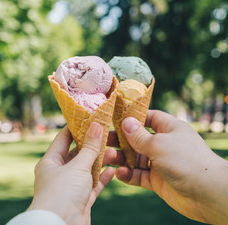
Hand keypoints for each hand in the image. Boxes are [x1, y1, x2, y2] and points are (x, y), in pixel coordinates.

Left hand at [28, 122, 114, 224]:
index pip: (64, 138)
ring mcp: (70, 187)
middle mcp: (59, 173)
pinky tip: (113, 171)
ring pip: (87, 169)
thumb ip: (89, 147)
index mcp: (51, 162)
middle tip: (106, 134)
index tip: (89, 118)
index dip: (76, 127)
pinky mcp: (81, 199)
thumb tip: (96, 125)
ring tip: (114, 152)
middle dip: (92, 145)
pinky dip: (102, 178)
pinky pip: (93, 185)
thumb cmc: (62, 193)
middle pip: (78, 154)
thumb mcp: (78, 166)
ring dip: (100, 161)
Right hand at [106, 110, 227, 223]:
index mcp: (169, 128)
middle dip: (122, 140)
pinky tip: (120, 173)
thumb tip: (125, 122)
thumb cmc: (185, 160)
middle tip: (104, 140)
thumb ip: (139, 135)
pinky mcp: (157, 179)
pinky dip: (129, 174)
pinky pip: (139, 175)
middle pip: (138, 139)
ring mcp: (160, 162)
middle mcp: (164, 144)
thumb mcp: (159, 144)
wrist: (207, 193)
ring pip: (136, 158)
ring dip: (122, 158)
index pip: (149, 117)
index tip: (116, 118)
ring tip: (107, 158)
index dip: (133, 117)